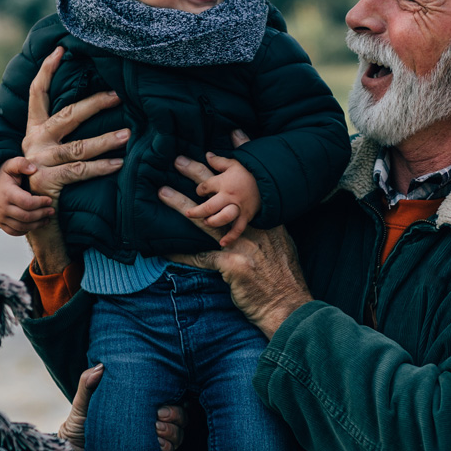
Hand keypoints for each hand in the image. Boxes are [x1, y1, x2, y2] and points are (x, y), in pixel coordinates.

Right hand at [0, 157, 53, 234]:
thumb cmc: (4, 176)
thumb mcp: (11, 165)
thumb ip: (21, 163)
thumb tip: (33, 169)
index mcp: (6, 193)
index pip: (27, 202)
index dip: (40, 202)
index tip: (49, 200)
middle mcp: (2, 208)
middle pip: (26, 216)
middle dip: (42, 214)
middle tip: (52, 211)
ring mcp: (0, 217)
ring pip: (22, 227)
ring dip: (37, 224)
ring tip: (47, 219)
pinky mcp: (0, 224)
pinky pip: (14, 232)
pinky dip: (26, 230)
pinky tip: (35, 224)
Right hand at [21, 47, 128, 202]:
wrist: (31, 213)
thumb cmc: (49, 178)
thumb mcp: (50, 151)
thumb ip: (62, 132)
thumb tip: (93, 106)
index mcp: (35, 129)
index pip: (37, 93)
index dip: (46, 70)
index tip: (60, 50)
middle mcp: (35, 142)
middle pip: (68, 115)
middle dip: (95, 104)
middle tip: (118, 96)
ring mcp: (39, 161)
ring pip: (78, 147)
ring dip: (106, 140)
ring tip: (128, 135)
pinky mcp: (47, 180)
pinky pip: (80, 171)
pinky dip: (102, 167)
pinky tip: (119, 163)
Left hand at [58, 365, 186, 450]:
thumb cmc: (78, 428)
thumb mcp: (82, 405)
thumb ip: (88, 384)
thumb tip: (100, 366)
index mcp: (141, 411)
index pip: (170, 406)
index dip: (174, 407)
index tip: (159, 409)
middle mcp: (150, 428)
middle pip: (179, 422)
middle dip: (175, 419)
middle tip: (158, 419)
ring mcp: (149, 446)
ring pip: (176, 440)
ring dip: (172, 435)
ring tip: (156, 431)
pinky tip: (154, 448)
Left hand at [159, 147, 311, 337]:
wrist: (289, 307)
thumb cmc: (284, 281)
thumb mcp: (282, 250)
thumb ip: (265, 232)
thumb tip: (247, 222)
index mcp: (266, 222)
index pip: (248, 185)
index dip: (234, 164)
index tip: (222, 143)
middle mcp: (254, 228)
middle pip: (222, 195)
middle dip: (198, 175)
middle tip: (178, 160)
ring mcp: (243, 244)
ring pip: (205, 219)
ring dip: (181, 205)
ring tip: (162, 192)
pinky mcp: (231, 264)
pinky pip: (199, 255)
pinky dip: (180, 251)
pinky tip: (163, 245)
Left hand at [184, 154, 260, 246]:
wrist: (273, 179)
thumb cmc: (252, 170)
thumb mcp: (235, 162)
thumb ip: (220, 161)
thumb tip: (208, 155)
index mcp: (224, 182)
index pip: (205, 187)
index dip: (199, 190)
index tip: (200, 191)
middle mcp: (229, 196)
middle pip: (209, 206)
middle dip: (197, 211)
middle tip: (189, 213)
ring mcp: (238, 207)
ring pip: (222, 218)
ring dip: (212, 222)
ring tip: (206, 222)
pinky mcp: (247, 216)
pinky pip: (238, 229)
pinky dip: (231, 237)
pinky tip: (222, 243)